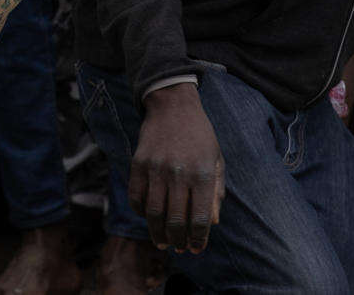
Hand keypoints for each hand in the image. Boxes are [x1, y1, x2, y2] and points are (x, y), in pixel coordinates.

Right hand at [130, 83, 224, 253]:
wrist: (173, 105)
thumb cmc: (200, 135)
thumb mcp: (217, 159)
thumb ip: (217, 191)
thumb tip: (213, 223)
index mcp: (203, 173)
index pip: (199, 218)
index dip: (198, 239)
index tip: (197, 248)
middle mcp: (179, 173)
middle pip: (175, 221)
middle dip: (178, 242)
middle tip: (179, 249)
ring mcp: (156, 169)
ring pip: (154, 215)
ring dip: (158, 234)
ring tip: (163, 243)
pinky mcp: (138, 164)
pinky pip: (136, 198)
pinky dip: (141, 213)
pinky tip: (148, 218)